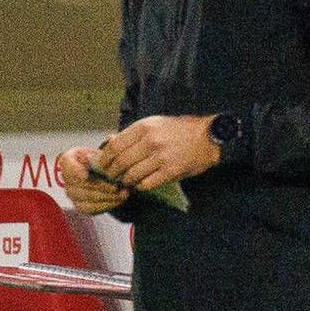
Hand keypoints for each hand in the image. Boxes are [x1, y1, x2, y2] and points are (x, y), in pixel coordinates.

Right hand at [55, 145, 126, 214]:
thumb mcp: (105, 150)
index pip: (67, 165)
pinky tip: (119, 199)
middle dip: (100, 187)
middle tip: (117, 186)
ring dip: (106, 197)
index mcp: (69, 159)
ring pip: (86, 198)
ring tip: (123, 193)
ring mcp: (72, 193)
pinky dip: (107, 205)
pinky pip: (91, 209)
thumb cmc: (104, 160)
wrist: (106, 174)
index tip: (85, 176)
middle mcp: (66, 178)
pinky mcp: (80, 205)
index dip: (74, 171)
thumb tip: (111, 139)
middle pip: (79, 186)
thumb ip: (108, 146)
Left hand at [96, 114, 221, 193]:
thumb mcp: (154, 124)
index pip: (115, 146)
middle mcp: (150, 141)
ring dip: (125, 181)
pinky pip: (147, 184)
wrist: (208, 136)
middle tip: (110, 177)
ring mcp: (161, 157)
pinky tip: (140, 184)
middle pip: (121, 162)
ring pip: (132, 175)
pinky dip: (140, 186)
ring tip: (125, 182)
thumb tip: (109, 143)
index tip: (102, 165)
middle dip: (112, 173)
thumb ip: (133, 134)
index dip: (105, 158)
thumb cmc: (179, 130)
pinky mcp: (171, 172)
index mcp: (144, 127)